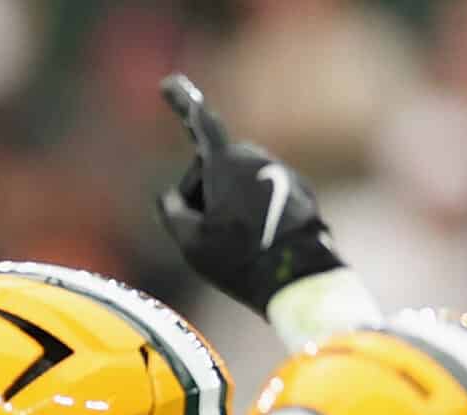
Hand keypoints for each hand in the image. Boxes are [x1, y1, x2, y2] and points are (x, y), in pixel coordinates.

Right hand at [154, 73, 343, 315]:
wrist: (297, 278)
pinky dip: (252, 215)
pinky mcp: (298, 191)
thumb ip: (170, 212)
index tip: (168, 84)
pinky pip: (262, 196)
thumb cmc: (238, 259)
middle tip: (204, 235)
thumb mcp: (189, 242)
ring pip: (238, 183)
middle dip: (203, 192)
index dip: (181, 102)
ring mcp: (280, 173)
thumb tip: (170, 197)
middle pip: (214, 167)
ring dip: (228, 206)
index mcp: (227, 164)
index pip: (200, 124)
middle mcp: (256, 159)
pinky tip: (257, 248)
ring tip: (236, 248)